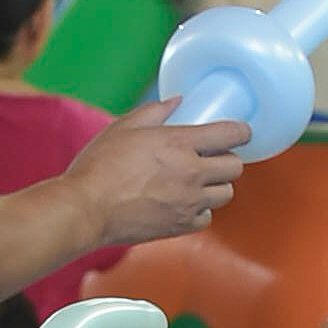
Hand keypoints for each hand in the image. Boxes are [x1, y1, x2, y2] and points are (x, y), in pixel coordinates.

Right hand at [67, 99, 247, 244]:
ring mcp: (188, 202)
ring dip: (217, 186)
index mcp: (179, 143)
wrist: (87, 209)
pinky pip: (207, 218)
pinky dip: (200, 211)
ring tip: (198, 183)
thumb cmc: (99, 167)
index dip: (241, 131)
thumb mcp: (124, 127)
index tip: (240, 132)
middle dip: (228, 160)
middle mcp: (191, 173)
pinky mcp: (181, 226)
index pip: (231, 134)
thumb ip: (155, 112)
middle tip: (213, 159)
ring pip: (226, 194)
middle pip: (236, 167)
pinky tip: (184, 204)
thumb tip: (177, 101)